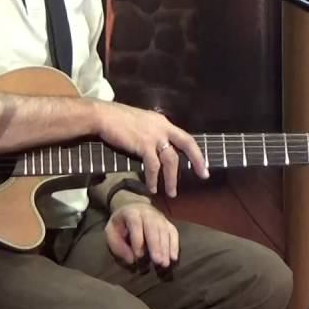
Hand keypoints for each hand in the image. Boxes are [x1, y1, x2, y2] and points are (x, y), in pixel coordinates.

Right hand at [92, 102, 206, 197]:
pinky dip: (153, 178)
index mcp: (163, 123)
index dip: (195, 151)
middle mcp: (162, 128)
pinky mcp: (143, 145)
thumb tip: (157, 146)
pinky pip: (153, 166)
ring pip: (171, 160)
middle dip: (197, 160)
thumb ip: (152, 132)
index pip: (185, 137)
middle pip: (187, 144)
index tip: (202, 163)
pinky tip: (151, 187)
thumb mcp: (142, 123)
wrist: (104, 116)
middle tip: (204, 175)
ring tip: (171, 193)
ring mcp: (154, 136)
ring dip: (171, 178)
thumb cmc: (118, 120)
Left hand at [105, 200, 178, 268]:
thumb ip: (118, 246)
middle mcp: (148, 213)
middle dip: (156, 245)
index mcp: (131, 213)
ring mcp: (159, 217)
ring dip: (166, 248)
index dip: (138, 240)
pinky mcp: (167, 222)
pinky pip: (173, 232)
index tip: (138, 255)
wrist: (132, 205)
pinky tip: (173, 257)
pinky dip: (174, 245)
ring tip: (165, 263)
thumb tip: (131, 260)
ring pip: (164, 231)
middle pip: (153, 228)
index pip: (136, 224)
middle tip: (158, 261)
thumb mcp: (112, 232)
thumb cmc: (121, 223)